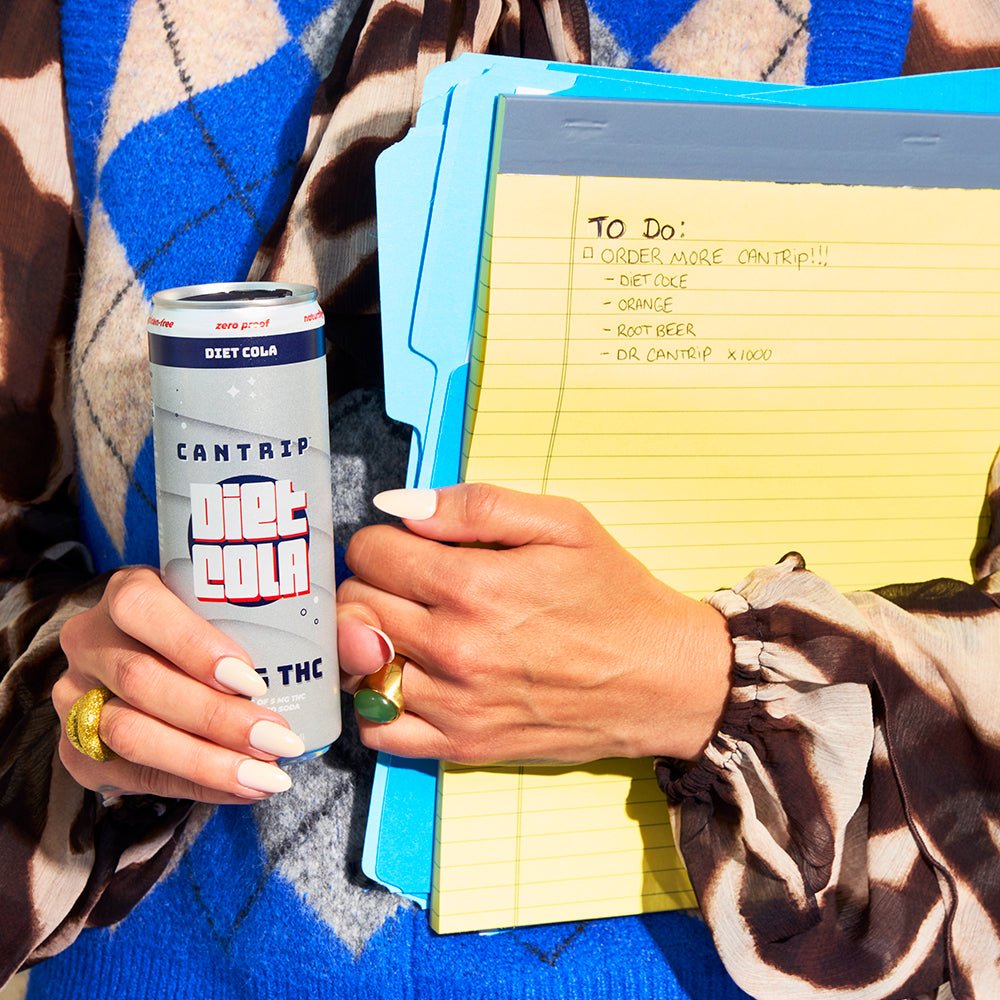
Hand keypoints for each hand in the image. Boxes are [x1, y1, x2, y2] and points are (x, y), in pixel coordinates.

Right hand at [55, 567, 303, 802]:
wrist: (142, 661)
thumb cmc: (212, 629)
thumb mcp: (241, 610)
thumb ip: (298, 622)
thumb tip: (366, 646)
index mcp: (126, 592)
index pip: (142, 606)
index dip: (194, 645)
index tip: (253, 679)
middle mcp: (90, 641)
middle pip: (143, 680)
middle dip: (218, 718)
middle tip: (280, 740)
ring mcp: (74, 697)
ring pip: (130, 733)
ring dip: (206, 760)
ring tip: (268, 774)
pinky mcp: (76, 751)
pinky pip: (132, 775)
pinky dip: (195, 786)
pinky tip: (243, 789)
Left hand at [337, 484, 731, 763]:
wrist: (662, 678)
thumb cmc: (615, 595)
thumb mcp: (563, 524)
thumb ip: (475, 507)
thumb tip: (399, 505)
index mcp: (473, 584)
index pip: (370, 554)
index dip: (381, 541)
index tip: (405, 547)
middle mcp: (454, 647)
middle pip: (355, 606)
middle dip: (371, 584)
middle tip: (405, 583)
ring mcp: (455, 704)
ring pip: (356, 666)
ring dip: (369, 640)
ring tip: (405, 628)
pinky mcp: (463, 746)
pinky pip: (378, 729)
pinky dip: (377, 702)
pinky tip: (405, 679)